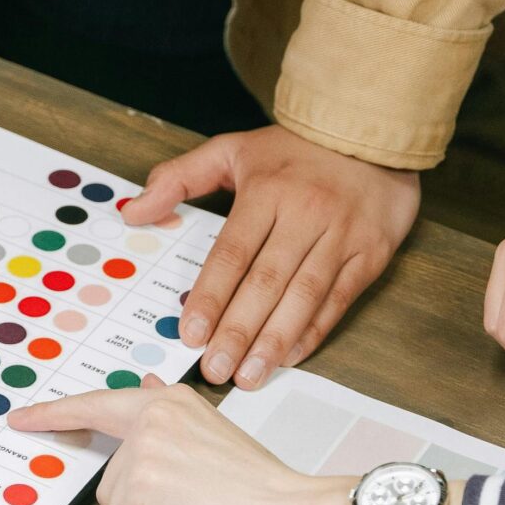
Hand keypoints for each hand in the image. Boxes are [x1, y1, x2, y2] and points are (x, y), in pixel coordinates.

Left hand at [11, 379, 357, 504]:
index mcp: (171, 401)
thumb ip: (172, 421)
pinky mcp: (140, 485)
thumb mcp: (212, 440)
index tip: (22, 418)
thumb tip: (145, 385)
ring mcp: (144, 448)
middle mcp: (154, 415)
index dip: (57, 415)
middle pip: (112, 480)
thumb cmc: (266, 489)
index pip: (100, 403)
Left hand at [122, 126, 419, 389]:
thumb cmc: (297, 148)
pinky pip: (339, 299)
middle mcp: (306, 214)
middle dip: (238, 331)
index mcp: (268, 191)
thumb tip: (133, 211)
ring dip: (275, 340)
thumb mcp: (233, 148)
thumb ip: (179, 178)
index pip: (232, 253)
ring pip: (304, 296)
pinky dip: (314, 331)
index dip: (211, 297)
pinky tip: (291, 356)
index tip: (191, 333)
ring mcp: (341, 236)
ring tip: (249, 375)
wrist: (371, 130)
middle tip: (215, 369)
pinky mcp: (370, 253)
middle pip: (267, 282)